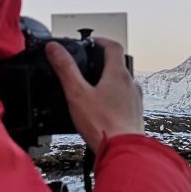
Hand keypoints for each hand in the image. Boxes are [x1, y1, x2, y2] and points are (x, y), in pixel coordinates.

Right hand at [46, 38, 143, 153]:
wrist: (122, 151)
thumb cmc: (103, 125)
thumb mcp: (76, 94)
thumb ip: (65, 69)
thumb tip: (55, 49)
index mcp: (118, 74)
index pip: (113, 46)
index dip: (101, 41)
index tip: (91, 42)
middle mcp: (131, 84)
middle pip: (119, 65)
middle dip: (103, 62)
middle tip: (89, 64)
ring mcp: (135, 100)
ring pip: (123, 83)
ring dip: (110, 80)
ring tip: (94, 87)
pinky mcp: (135, 114)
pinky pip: (126, 99)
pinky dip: (115, 97)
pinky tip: (104, 108)